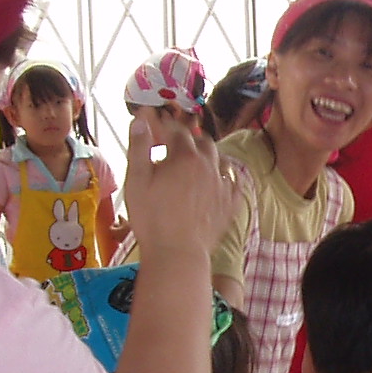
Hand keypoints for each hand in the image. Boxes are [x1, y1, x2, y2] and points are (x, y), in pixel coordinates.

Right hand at [123, 107, 238, 258]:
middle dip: (189, 139)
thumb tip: (140, 119)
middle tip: (175, 146)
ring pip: (220, 159)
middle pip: (203, 142)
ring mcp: (222, 185)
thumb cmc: (151, 218)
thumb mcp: (136, 180)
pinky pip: (234, 182)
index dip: (165, 128)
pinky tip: (217, 180)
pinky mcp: (230, 204)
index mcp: (185, 157)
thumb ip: (139, 147)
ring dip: (208, 156)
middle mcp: (208, 166)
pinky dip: (226, 177)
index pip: (177, 131)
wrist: (177, 253)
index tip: (156, 132)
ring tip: (196, 161)